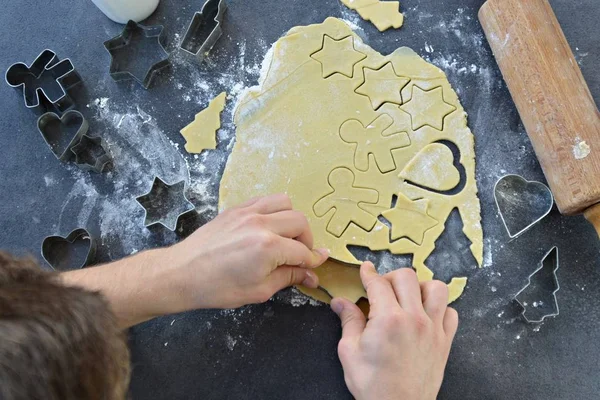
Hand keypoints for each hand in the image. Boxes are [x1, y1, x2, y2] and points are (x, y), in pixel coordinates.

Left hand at [166, 193, 328, 309]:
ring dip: (292, 219)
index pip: (302, 251)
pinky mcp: (236, 208)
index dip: (313, 260)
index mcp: (268, 247)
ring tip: (286, 237)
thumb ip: (288, 277)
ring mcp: (247, 212)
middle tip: (300, 255)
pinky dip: (274, 210)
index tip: (317, 264)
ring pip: (285, 202)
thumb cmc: (218, 288)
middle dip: (306, 239)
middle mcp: (261, 224)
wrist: (182, 273)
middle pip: (300, 221)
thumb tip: (310, 274)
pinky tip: (268, 226)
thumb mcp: (259, 290)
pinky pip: (264, 200)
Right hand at [331, 262, 457, 399]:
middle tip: (382, 288)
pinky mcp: (445, 342)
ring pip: (436, 288)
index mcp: (388, 319)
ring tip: (408, 297)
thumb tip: (339, 302)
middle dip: (391, 277)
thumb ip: (348, 321)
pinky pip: (451, 313)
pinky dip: (440, 308)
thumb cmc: (373, 384)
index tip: (365, 269)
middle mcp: (414, 318)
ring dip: (420, 287)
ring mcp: (433, 329)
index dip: (369, 273)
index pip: (378, 283)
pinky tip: (426, 315)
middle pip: (407, 277)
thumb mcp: (349, 352)